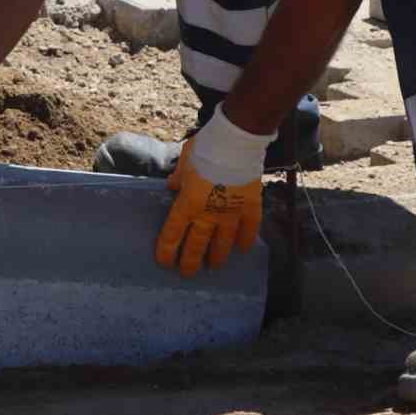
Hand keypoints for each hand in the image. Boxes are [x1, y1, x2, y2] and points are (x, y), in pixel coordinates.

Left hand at [153, 106, 272, 276]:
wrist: (237, 140)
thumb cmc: (206, 147)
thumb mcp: (184, 160)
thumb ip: (178, 177)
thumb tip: (172, 185)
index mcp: (188, 203)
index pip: (173, 233)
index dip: (167, 250)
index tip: (164, 261)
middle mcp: (208, 214)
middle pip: (197, 244)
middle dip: (190, 262)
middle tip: (187, 273)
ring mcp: (231, 214)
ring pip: (223, 243)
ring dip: (217, 256)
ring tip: (215, 266)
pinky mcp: (251, 208)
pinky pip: (248, 230)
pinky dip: (245, 240)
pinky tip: (243, 249)